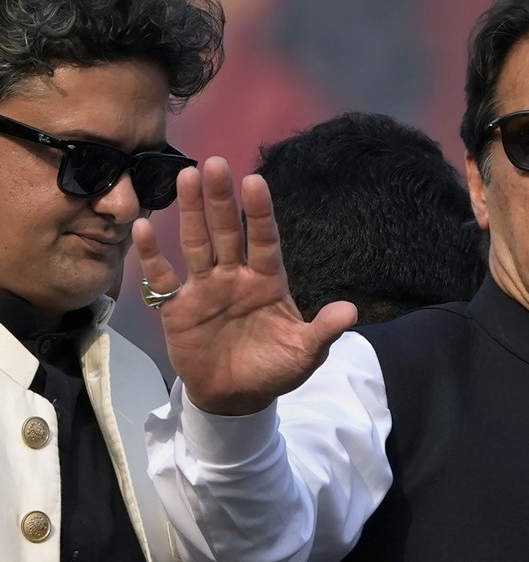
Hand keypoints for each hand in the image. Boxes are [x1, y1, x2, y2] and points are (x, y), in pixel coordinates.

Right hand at [133, 157, 356, 414]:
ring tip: (186, 177)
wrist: (237, 398)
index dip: (259, 213)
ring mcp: (206, 289)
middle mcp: (236, 277)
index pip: (264, 240)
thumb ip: (323, 331)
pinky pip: (164, 278)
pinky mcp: (177, 308)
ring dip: (190, 213)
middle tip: (215, 163)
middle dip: (220, 200)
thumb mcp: (305, 353)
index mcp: (268, 281)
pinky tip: (144, 226)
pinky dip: (152, 255)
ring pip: (196, 244)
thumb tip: (351, 311)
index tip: (255, 181)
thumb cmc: (275, 369)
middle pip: (226, 232)